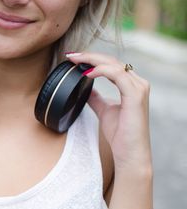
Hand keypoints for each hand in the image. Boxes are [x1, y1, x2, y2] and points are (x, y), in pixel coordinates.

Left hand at [67, 52, 151, 172]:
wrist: (130, 154)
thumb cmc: (120, 135)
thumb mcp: (104, 111)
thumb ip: (96, 98)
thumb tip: (85, 89)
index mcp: (131, 85)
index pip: (111, 65)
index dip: (92, 59)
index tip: (73, 58)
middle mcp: (137, 83)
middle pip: (112, 61)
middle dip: (89, 56)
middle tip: (70, 55)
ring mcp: (138, 88)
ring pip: (114, 64)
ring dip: (92, 60)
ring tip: (75, 60)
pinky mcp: (136, 95)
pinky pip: (117, 75)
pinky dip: (101, 71)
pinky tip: (87, 73)